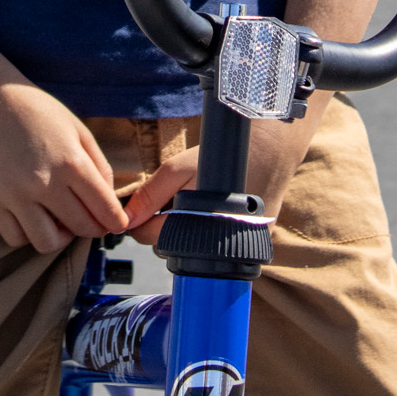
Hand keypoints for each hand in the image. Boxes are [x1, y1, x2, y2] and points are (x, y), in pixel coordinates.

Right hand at [0, 83, 127, 253]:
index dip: (116, 221)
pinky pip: (15, 238)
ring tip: (61, 219)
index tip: (116, 223)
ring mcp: (16, 194)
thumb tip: (109, 202)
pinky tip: (34, 217)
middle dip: (93, 228)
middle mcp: (44, 182)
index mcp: (71, 162)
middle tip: (91, 218)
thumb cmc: (40, 112)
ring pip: (47, 243)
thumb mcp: (79, 130)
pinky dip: (29, 234)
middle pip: (81, 228)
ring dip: (60, 237)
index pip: (104, 209)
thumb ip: (100, 166)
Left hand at [121, 102, 328, 245]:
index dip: (140, 220)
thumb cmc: (220, 157)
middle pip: (171, 245)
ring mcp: (237, 245)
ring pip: (193, 246)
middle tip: (171, 197)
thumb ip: (150, 195)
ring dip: (185, 228)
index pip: (150, 238)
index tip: (141, 206)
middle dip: (162, 224)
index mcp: (195, 227)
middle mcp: (218, 244)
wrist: (270, 149)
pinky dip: (209, 229)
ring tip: (194, 199)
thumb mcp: (178, 169)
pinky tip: (214, 208)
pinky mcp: (252, 241)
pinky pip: (218, 243)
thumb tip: (127, 220)